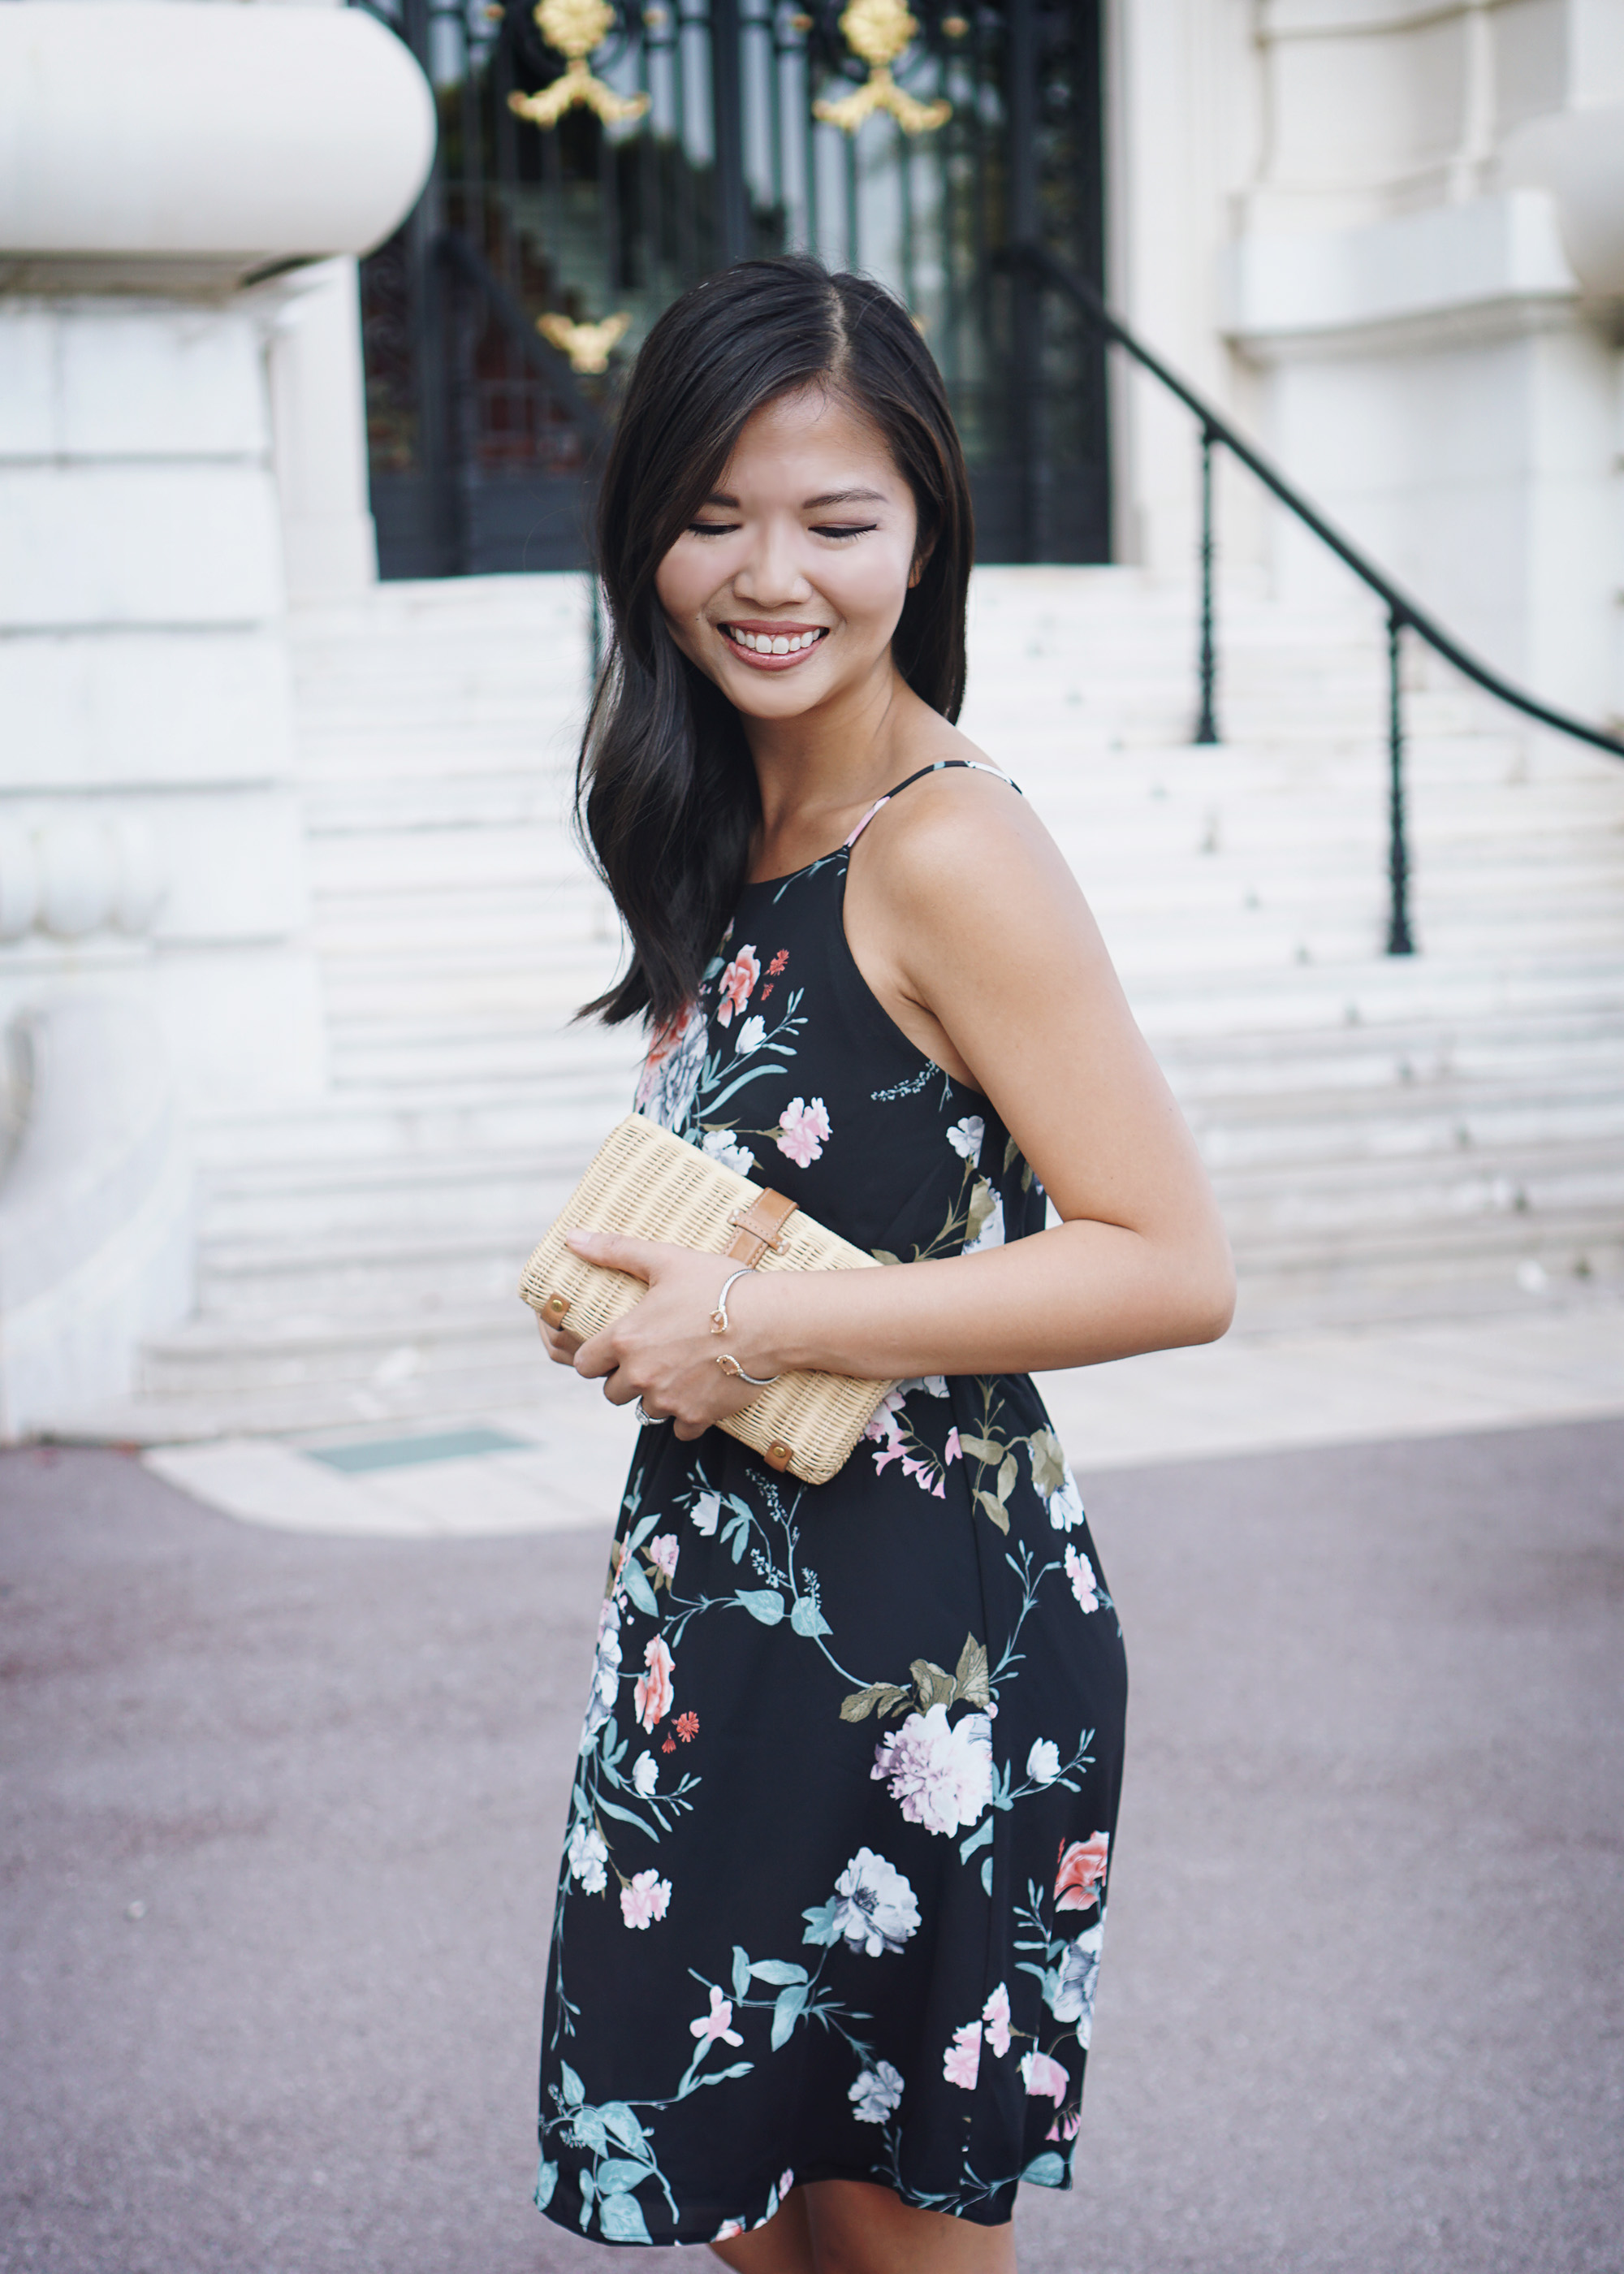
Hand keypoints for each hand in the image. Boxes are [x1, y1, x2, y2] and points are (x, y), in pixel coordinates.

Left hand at [560, 1230, 778, 1439]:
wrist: (773, 1320)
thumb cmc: (720, 1286)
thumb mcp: (666, 1260)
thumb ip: (616, 1251)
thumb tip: (573, 1238)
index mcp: (625, 1339)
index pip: (583, 1365)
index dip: (594, 1357)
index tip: (609, 1351)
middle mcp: (641, 1375)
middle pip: (612, 1392)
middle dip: (625, 1379)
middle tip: (650, 1359)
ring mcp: (669, 1399)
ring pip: (645, 1410)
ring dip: (656, 1396)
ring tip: (677, 1372)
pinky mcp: (697, 1415)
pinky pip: (679, 1429)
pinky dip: (686, 1416)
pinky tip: (699, 1393)